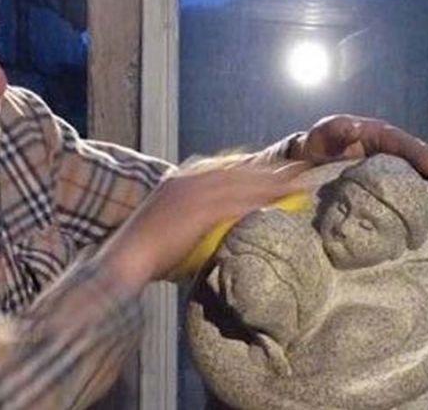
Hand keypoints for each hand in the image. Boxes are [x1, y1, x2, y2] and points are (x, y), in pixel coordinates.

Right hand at [95, 159, 306, 291]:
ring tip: (300, 181)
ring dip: (274, 180)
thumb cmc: (144, 253)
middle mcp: (187, 180)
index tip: (271, 170)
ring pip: (243, 182)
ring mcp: (193, 193)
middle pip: (237, 171)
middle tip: (297, 169)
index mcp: (177, 181)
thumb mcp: (168, 229)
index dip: (249, 169)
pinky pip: (239, 201)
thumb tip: (213, 234)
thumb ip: (191, 223)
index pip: (221, 169)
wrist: (126, 258)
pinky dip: (263, 198)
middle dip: (268, 170)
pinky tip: (283, 200)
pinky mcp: (200, 208)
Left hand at [288, 115, 427, 194]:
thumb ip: (334, 130)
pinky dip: (423, 197)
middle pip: (421, 158)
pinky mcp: (387, 183)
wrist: (307, 162)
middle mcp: (390, 150)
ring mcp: (391, 167)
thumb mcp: (322, 134)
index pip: (404, 144)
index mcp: (379, 135)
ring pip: (420, 174)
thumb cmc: (317, 144)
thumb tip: (352, 129)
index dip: (420, 154)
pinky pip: (409, 188)